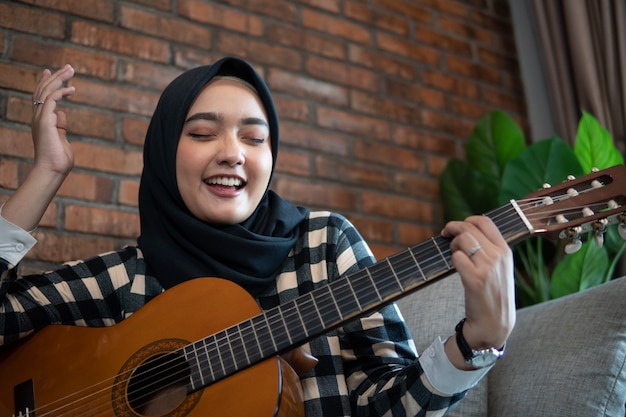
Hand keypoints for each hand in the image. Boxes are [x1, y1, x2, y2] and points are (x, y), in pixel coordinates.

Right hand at [31, 64, 75, 175]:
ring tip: (71, 71)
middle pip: (43, 90)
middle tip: (68, 67)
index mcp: (41, 120)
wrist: (52, 170)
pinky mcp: (45, 121)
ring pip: (47, 91)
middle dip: (55, 76)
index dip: (44, 82)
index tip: (49, 71)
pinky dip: (61, 91)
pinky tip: (72, 89)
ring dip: (59, 79)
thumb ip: (60, 125)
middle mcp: (38, 117)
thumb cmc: (57, 159)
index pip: (40, 97)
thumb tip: (62, 114)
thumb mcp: (61, 138)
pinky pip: (51, 99)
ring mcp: (40, 118)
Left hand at [441, 216, 515, 350]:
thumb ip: (489, 249)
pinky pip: (456, 258)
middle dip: (453, 228)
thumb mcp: (500, 268)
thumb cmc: (493, 294)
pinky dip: (452, 259)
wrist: (495, 323)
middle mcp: (498, 256)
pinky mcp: (475, 280)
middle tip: (445, 235)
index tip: (457, 227)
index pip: (485, 221)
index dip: (467, 220)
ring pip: (462, 239)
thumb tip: (468, 231)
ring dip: (452, 244)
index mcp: (506, 250)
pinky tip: (455, 267)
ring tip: (453, 253)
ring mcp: (488, 267)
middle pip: (469, 227)